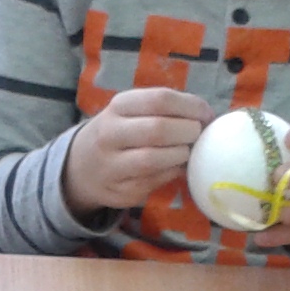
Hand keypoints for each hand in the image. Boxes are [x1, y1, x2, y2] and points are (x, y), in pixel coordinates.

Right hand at [61, 87, 213, 217]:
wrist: (81, 168)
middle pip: (158, 129)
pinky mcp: (121, 191)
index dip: (191, 106)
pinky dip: (172, 173)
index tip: (206, 115)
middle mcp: (110, 134)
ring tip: (186, 151)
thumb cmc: (120, 133)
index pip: (160, 99)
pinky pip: (155, 181)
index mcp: (118, 106)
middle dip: (187, 132)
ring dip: (180, 155)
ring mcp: (112, 165)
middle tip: (197, 135)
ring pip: (153, 159)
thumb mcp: (133, 111)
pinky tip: (174, 167)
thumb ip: (166, 109)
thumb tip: (208, 117)